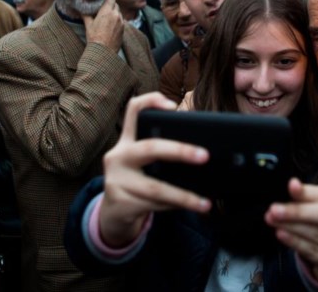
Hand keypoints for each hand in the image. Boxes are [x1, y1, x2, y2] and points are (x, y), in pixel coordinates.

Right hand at [83, 0, 123, 52]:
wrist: (103, 52)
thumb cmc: (94, 38)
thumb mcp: (88, 25)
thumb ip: (86, 15)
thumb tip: (81, 10)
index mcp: (107, 12)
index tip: (103, 2)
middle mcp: (116, 15)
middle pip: (116, 5)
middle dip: (110, 6)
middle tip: (104, 10)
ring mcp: (121, 22)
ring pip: (119, 13)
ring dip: (114, 13)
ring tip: (107, 19)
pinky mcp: (123, 29)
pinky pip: (121, 21)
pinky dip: (117, 21)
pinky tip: (111, 26)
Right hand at [99, 92, 209, 247]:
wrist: (112, 215)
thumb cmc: (136, 184)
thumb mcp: (143, 165)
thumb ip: (163, 155)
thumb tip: (201, 154)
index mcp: (127, 142)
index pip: (133, 110)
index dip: (151, 101)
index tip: (173, 106)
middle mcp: (118, 156)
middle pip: (150, 148)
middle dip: (180, 151)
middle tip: (204, 156)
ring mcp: (116, 180)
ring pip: (155, 187)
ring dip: (184, 196)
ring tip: (205, 203)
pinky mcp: (120, 202)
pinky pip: (154, 204)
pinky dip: (174, 206)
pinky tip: (188, 207)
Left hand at [265, 179, 317, 287]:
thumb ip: (308, 197)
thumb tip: (293, 184)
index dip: (308, 192)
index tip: (290, 186)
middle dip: (297, 211)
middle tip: (274, 209)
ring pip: (317, 234)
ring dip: (291, 226)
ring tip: (272, 220)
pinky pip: (313, 251)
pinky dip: (294, 242)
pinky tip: (281, 234)